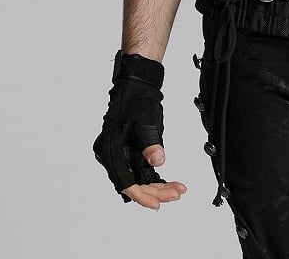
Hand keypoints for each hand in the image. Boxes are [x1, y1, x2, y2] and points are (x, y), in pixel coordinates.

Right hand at [93, 50, 187, 208]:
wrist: (138, 85)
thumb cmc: (137, 100)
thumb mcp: (146, 121)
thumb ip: (150, 142)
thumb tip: (158, 160)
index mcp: (110, 150)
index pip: (125, 182)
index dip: (141, 195)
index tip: (157, 204)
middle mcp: (113, 156)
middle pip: (134, 183)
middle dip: (155, 191)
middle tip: (176, 194)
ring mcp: (122, 154)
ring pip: (139, 179)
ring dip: (157, 186)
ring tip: (178, 190)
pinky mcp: (131, 152)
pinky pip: (142, 170)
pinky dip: (155, 177)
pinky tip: (170, 182)